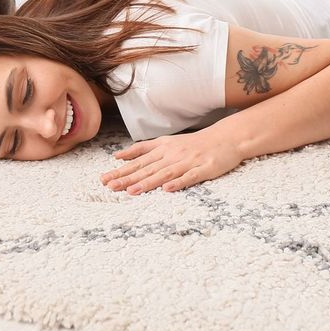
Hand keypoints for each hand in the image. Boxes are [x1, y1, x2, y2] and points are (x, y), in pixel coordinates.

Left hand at [100, 131, 243, 194]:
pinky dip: (178, 183)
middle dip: (128, 178)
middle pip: (147, 168)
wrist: (225, 138)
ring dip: (148, 183)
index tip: (104, 179)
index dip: (121, 171)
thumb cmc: (192, 143)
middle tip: (110, 187)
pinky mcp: (204, 169)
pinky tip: (167, 190)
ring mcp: (188, 162)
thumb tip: (118, 156)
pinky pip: (189, 177)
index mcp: (162, 149)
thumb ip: (142, 149)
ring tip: (132, 191)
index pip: (138, 162)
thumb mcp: (165, 142)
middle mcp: (172, 155)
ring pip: (165, 173)